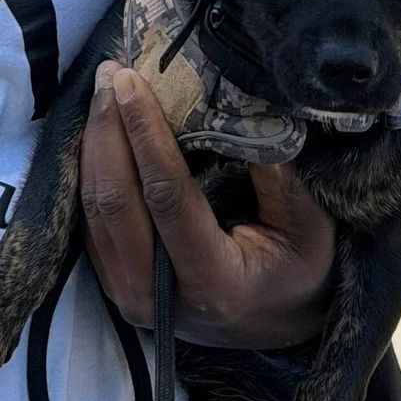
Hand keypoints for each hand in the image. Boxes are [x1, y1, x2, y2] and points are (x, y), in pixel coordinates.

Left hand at [79, 64, 334, 349]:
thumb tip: (241, 111)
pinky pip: (89, 219)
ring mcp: (129, 295)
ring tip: (103, 86)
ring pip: (93, 208)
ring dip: (94, 142)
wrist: (273, 328)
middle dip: (109, 129)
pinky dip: (90, 168)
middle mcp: (159, 298)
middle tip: (110, 72)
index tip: (131, 82)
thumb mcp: (311, 231)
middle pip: (116, 201)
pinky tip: (100, 127)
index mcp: (214, 283)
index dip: (144, 135)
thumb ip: (280, 179)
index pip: (166, 197)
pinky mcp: (113, 284)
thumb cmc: (298, 273)